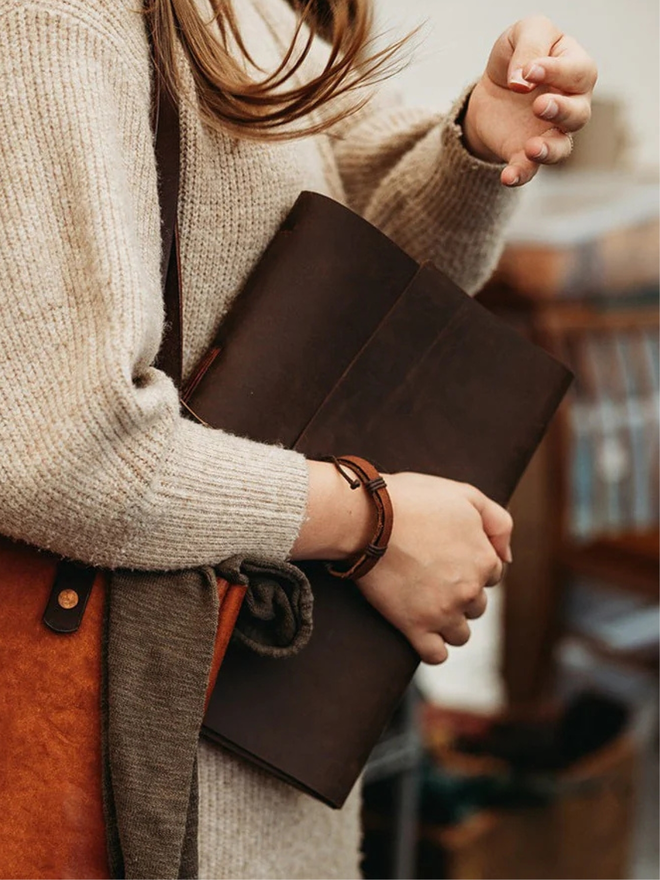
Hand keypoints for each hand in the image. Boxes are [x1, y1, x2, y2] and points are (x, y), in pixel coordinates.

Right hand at [355, 473, 512, 664]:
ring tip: (424, 603)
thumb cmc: (412, 500)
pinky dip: (432, 648)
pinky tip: (421, 631)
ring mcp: (443, 612)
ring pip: (460, 633)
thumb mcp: (465, 495)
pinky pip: (436, 655)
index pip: (491, 575)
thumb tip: (508, 557)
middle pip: (477, 605)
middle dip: (461, 594)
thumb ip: (498, 522)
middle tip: (432, 577)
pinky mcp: (415, 627)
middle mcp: (469, 590)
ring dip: (449, 622)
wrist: (367, 517)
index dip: (470, 564)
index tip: (446, 556)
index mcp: (484, 559)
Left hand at [462, 15, 597, 186]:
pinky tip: (508, 177)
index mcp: (576, 70)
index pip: (577, 73)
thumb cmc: (520, 55)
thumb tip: (522, 82)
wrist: (495, 88)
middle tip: (539, 105)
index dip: (555, 72)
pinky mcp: (526, 153)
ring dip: (549, 150)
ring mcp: (551, 133)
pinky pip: (529, 169)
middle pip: (578, 114)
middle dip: (561, 111)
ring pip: (561, 148)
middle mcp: (571, 105)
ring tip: (532, 148)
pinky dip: (520, 175)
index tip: (528, 71)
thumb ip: (529, 46)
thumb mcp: (523, 33)